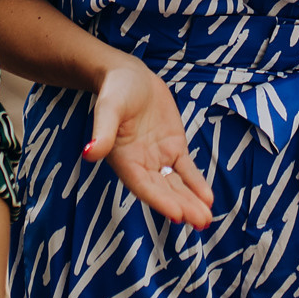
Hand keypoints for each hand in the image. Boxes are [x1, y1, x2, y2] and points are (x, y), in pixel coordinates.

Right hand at [84, 58, 213, 227]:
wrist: (130, 76)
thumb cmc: (115, 90)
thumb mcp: (108, 108)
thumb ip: (103, 132)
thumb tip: (89, 153)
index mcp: (124, 160)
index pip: (144, 186)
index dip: (161, 201)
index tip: (178, 215)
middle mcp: (141, 164)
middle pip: (164, 190)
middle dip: (183, 206)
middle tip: (202, 221)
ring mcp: (159, 157)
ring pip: (177, 184)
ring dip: (191, 201)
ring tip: (207, 218)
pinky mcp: (173, 147)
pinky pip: (186, 170)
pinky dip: (197, 183)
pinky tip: (208, 198)